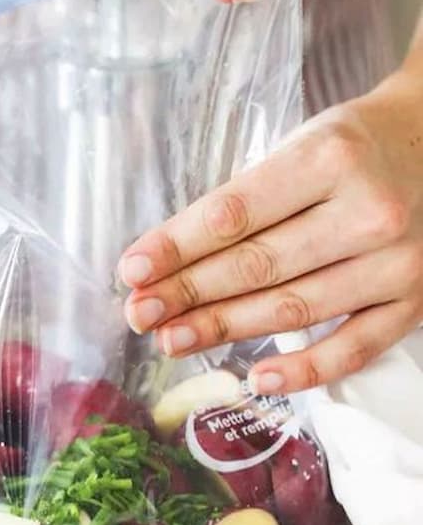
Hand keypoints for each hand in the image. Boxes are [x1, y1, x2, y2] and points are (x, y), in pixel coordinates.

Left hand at [118, 70, 422, 392]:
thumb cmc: (354, 145)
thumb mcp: (300, 145)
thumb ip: (247, 199)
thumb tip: (171, 258)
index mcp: (329, 157)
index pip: (234, 213)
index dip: (176, 247)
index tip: (130, 270)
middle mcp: (368, 210)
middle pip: (258, 265)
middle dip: (188, 292)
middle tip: (139, 313)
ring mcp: (397, 262)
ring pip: (295, 308)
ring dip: (225, 329)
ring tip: (173, 340)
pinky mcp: (416, 302)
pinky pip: (354, 348)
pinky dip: (304, 370)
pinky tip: (258, 379)